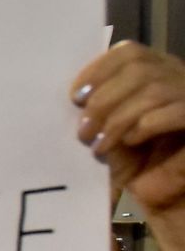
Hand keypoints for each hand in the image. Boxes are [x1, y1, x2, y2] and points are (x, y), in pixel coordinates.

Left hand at [72, 42, 184, 216]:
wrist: (157, 197)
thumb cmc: (133, 164)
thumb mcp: (109, 130)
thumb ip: (98, 106)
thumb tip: (76, 93)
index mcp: (156, 72)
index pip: (128, 53)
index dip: (98, 70)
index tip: (75, 97)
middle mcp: (179, 77)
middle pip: (139, 68)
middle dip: (104, 99)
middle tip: (83, 131)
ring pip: (155, 90)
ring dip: (119, 118)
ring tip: (100, 145)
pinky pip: (177, 111)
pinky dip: (146, 125)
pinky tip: (131, 141)